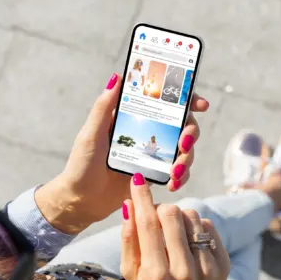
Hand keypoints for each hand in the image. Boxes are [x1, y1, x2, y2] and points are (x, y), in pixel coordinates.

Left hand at [35, 73, 209, 234]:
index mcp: (132, 119)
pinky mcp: (154, 175)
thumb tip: (118, 77)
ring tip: (174, 173)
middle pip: (182, 126)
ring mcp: (152, 155)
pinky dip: (180, 177)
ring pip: (184, 150)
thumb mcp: (90, 135)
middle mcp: (147, 134)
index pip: (164, 103)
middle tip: (185, 143)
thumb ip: (103, 108)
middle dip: (191, 133)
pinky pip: (177, 173)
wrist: (80, 202)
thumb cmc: (80, 166)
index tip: (200, 104)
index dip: (186, 100)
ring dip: (186, 159)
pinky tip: (172, 184)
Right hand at [120, 173, 230, 279]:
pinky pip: (208, 225)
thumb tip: (129, 205)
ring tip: (174, 231)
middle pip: (171, 214)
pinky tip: (189, 239)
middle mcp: (184, 272)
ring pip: (192, 216)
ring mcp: (207, 268)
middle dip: (160, 208)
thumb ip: (128, 240)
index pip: (148, 225)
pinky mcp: (223, 263)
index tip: (138, 179)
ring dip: (179, 216)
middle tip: (156, 217)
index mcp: (157, 276)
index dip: (141, 198)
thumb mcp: (132, 273)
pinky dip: (195, 226)